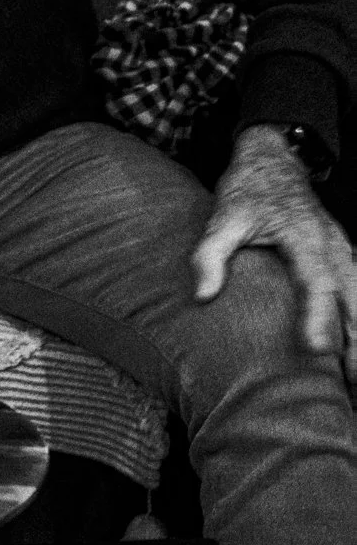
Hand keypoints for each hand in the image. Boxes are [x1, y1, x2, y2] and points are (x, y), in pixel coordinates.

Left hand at [192, 124, 355, 381]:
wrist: (273, 162)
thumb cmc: (248, 191)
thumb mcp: (223, 216)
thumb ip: (210, 253)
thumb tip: (203, 295)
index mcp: (305, 236)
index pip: (316, 281)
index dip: (318, 316)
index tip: (317, 350)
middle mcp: (332, 246)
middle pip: (353, 298)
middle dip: (355, 340)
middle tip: (350, 383)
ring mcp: (342, 251)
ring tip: (353, 381)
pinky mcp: (342, 258)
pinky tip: (353, 354)